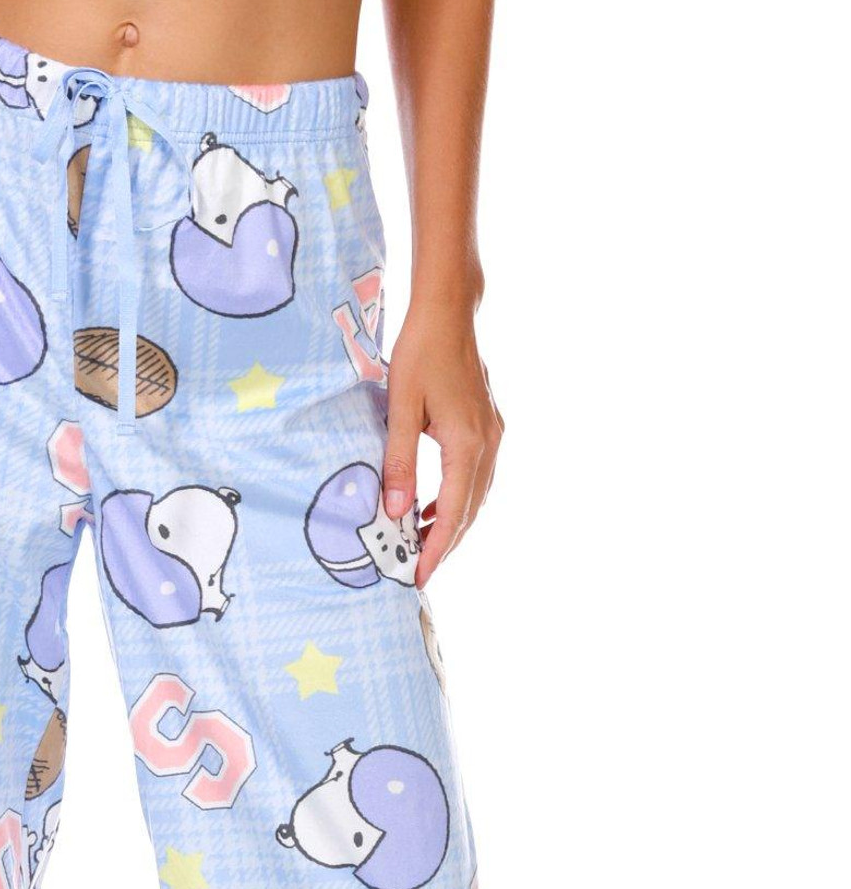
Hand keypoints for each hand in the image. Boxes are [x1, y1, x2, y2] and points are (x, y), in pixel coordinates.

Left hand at [382, 304, 503, 586]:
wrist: (448, 313)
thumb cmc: (420, 353)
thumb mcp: (400, 408)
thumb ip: (399, 462)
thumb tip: (396, 511)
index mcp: (468, 444)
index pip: (453, 512)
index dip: (436, 548)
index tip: (417, 575)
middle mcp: (489, 444)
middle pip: (470, 511)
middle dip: (445, 544)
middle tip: (417, 570)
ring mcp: (493, 435)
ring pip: (477, 496)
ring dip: (452, 522)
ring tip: (421, 544)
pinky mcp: (489, 426)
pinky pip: (476, 476)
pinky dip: (457, 498)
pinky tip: (432, 507)